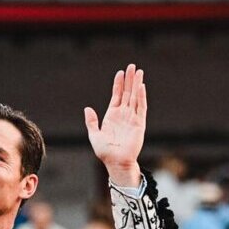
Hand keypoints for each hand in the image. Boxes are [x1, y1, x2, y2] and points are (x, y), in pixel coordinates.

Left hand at [84, 64, 145, 185]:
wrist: (115, 162)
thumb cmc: (105, 152)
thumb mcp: (94, 135)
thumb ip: (91, 122)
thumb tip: (87, 108)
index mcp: (112, 116)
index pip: (117, 96)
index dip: (118, 84)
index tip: (120, 73)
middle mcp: (123, 115)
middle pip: (128, 93)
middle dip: (129, 80)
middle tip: (132, 66)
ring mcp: (132, 118)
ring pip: (135, 97)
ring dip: (137, 84)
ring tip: (138, 71)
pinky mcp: (139, 124)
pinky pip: (141, 108)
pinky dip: (141, 97)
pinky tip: (141, 86)